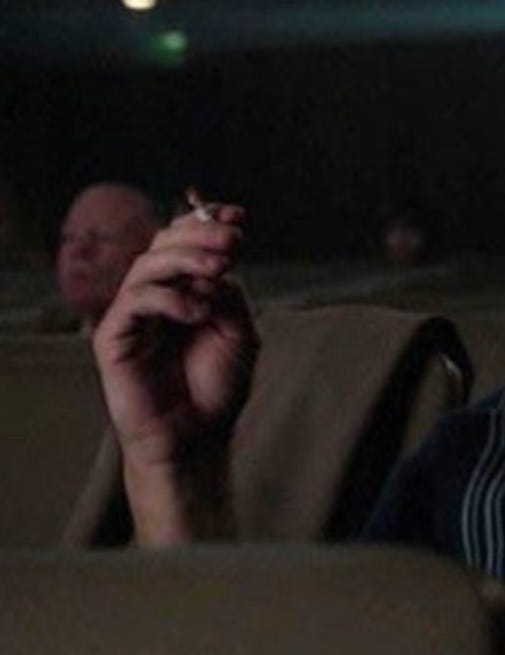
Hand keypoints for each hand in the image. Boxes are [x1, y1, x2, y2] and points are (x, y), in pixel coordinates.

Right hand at [93, 202, 258, 540]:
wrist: (197, 437)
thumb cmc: (217, 388)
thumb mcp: (240, 334)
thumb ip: (230, 296)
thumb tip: (219, 266)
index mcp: (183, 290)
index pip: (186, 242)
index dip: (207, 222)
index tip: (240, 216)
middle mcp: (154, 297)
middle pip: (164, 244)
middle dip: (200, 234)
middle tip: (234, 240)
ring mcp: (132, 316)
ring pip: (147, 265)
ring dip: (187, 259)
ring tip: (221, 268)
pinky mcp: (113, 338)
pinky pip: (134, 301)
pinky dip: (169, 297)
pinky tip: (199, 310)